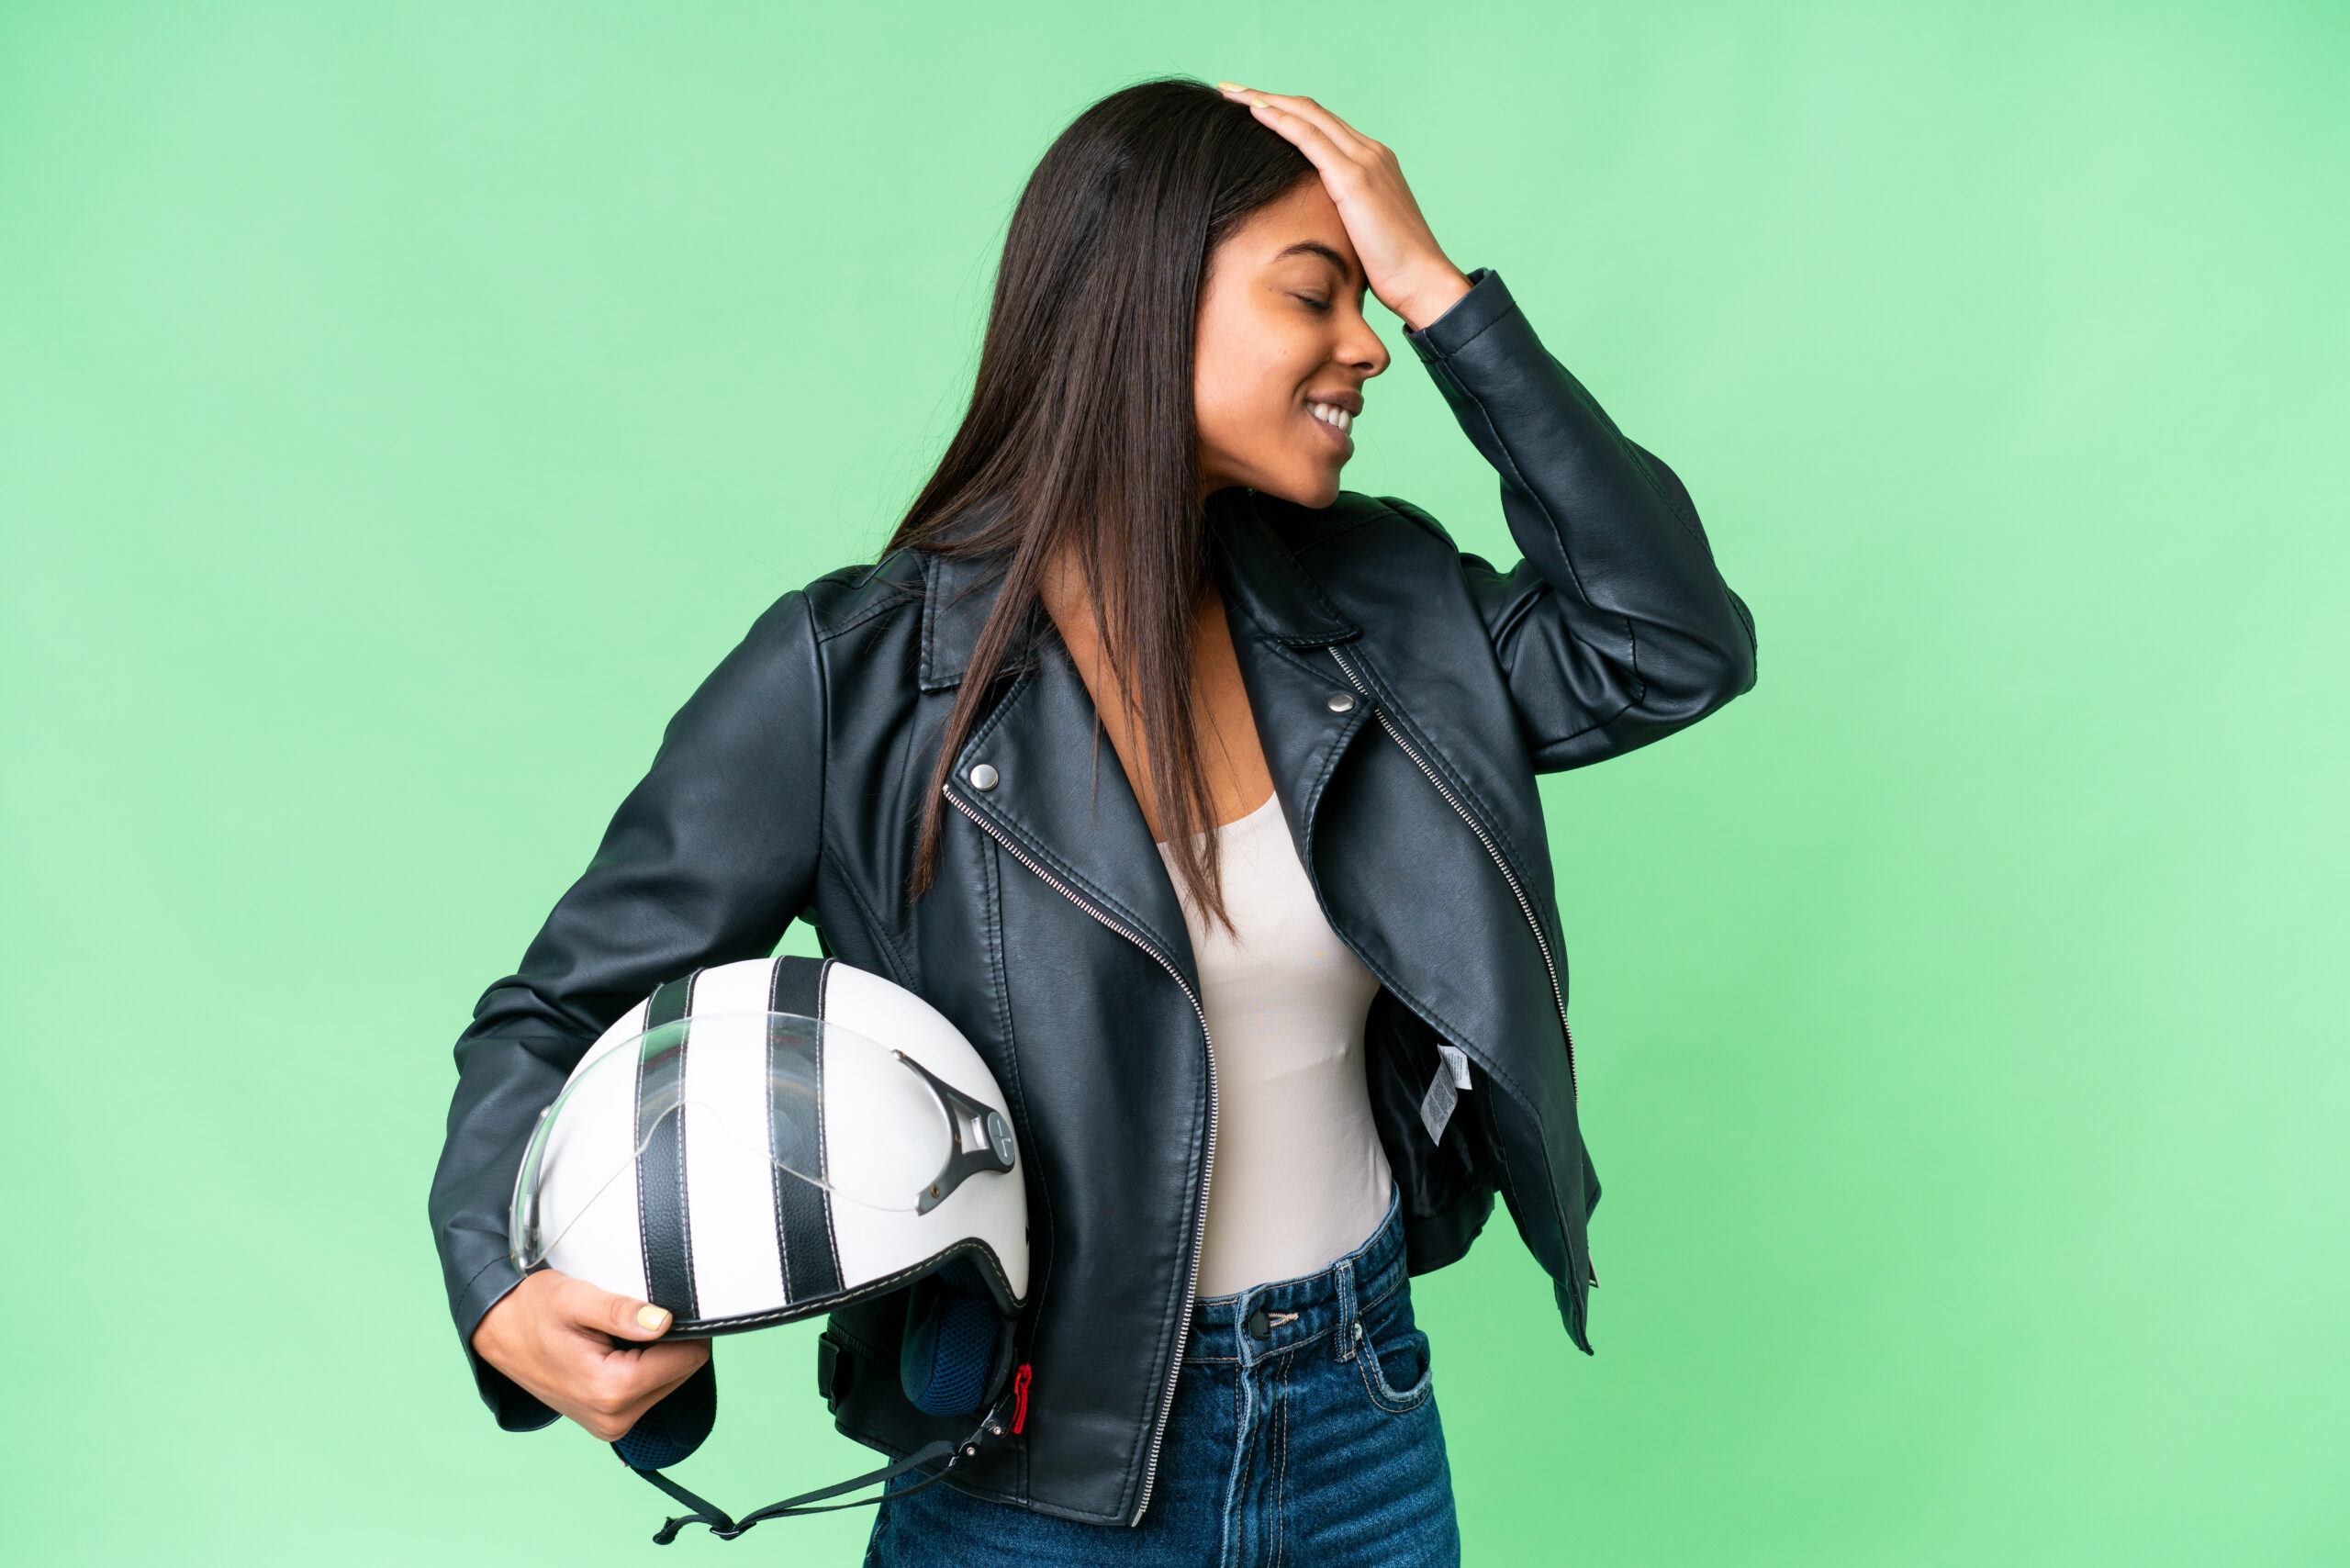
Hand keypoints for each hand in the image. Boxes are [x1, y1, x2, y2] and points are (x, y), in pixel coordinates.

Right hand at [471, 1269, 711, 1441]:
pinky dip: (641, 1369)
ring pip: (668, 1382)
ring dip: (653, 1355)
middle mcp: (614, 1418)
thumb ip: (622, 1311)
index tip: (657, 1309)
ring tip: (616, 1335)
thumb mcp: (576, 1299)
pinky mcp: (607, 1422)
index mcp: (611, 1391)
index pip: (688, 1358)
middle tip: (630, 1320)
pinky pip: (648, 1392)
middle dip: (666, 1342)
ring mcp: (610, 1426)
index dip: (683, 1327)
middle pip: (682, 1372)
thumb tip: (664, 1321)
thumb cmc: (532, 1311)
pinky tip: (614, 1351)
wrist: (498, 1332)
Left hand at [1219, 84, 1472, 331]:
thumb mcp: (1361, 234)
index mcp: (1373, 163)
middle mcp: (1371, 151)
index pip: (1323, 126)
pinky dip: (1280, 120)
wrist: (1424, 283)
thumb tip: (1310, 228)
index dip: (1287, 113)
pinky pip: (1309, 137)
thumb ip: (1339, 218)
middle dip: (1268, 96)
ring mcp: (1364, 160)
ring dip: (1266, 99)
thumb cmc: (1393, 271)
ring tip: (1232, 93)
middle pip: (1312, 111)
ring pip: (1307, 115)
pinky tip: (1254, 111)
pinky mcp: (1354, 178)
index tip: (1253, 109)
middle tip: (1232, 90)